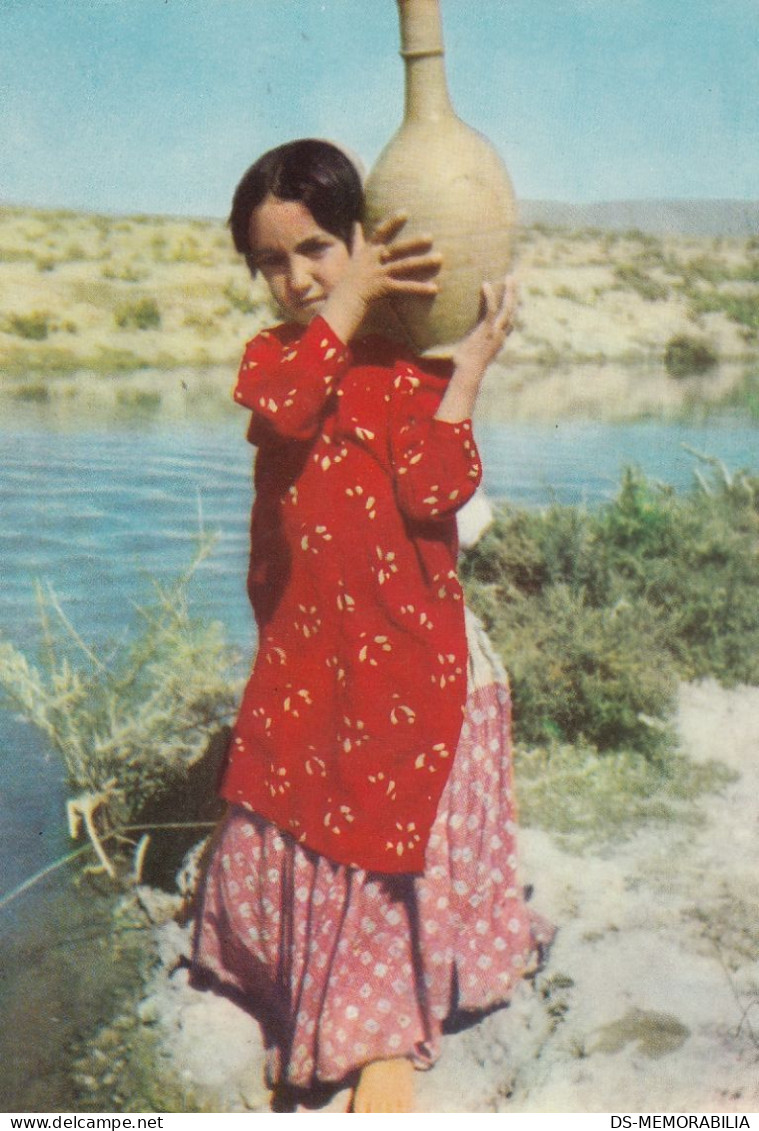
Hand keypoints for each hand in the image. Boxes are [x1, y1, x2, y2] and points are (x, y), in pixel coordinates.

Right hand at [321, 214, 441, 341]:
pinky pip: (404, 288)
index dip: (392, 222)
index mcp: (366, 253)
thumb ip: (357, 241)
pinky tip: (434, 288)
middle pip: (396, 248)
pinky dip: (420, 288)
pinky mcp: (382, 289)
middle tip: (430, 237)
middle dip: (414, 242)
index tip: (405, 212)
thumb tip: (356, 223)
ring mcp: (377, 274)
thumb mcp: (352, 259)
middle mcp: (372, 261)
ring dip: (422, 262)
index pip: (380, 233)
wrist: (339, 305)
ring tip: (439, 258)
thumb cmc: (346, 284)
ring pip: (403, 265)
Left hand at [435, 275, 517, 422]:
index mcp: (499, 339)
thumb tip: (460, 343)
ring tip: (509, 276)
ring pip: (508, 307)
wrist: (467, 372)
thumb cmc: (465, 365)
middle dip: (514, 294)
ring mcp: (496, 331)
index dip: (512, 309)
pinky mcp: (487, 330)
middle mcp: (501, 334)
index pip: (510, 322)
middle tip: (513, 278)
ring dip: (510, 291)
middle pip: (513, 310)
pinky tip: (486, 285)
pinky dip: (490, 296)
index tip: (513, 298)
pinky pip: (492, 309)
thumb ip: (471, 344)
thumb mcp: (472, 353)